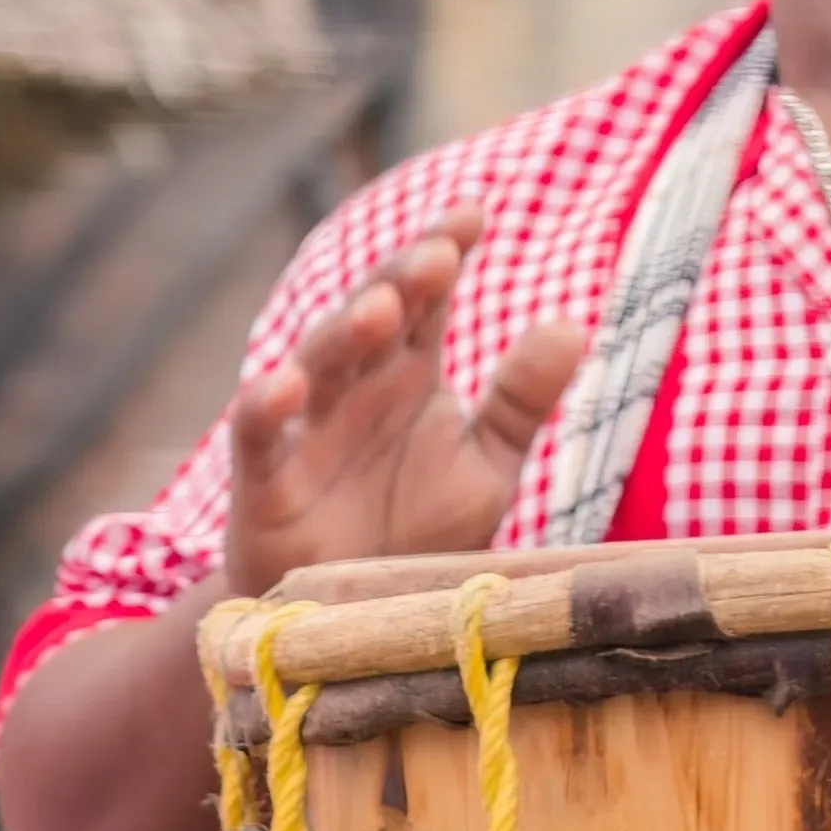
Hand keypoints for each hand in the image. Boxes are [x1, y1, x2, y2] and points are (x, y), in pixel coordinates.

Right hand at [215, 216, 587, 603]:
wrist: (354, 617)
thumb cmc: (417, 528)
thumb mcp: (486, 465)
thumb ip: (521, 399)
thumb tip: (572, 322)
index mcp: (407, 373)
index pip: (425, 299)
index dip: (441, 252)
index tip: (474, 213)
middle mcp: (354, 388)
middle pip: (370, 317)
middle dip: (398, 283)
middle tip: (436, 255)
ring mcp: (305, 430)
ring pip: (317, 365)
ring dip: (344, 334)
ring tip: (380, 309)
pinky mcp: (263, 482)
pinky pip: (258, 437)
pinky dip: (266, 407)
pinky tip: (285, 383)